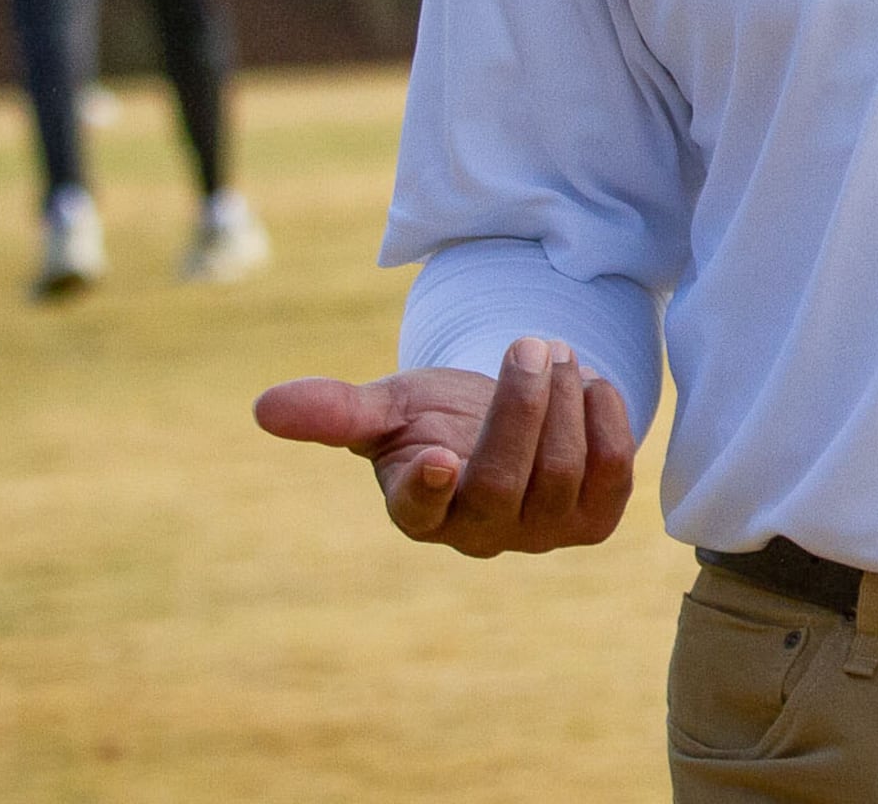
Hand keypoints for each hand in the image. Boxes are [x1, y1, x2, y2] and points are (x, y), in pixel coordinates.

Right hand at [254, 337, 632, 555]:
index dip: (426, 489)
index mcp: (417, 509)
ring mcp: (542, 533)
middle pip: (505, 481)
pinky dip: (606, 419)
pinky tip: (591, 384)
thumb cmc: (436, 416)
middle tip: (532, 343)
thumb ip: (335, 409)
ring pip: (562, 472)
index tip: (434, 454)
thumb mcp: (389, 405)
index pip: (419, 512)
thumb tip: (264, 408)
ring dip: (564, 400)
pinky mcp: (594, 520)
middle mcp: (480, 534)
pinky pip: (612, 474)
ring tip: (555, 352)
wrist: (506, 422)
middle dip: (522, 406)